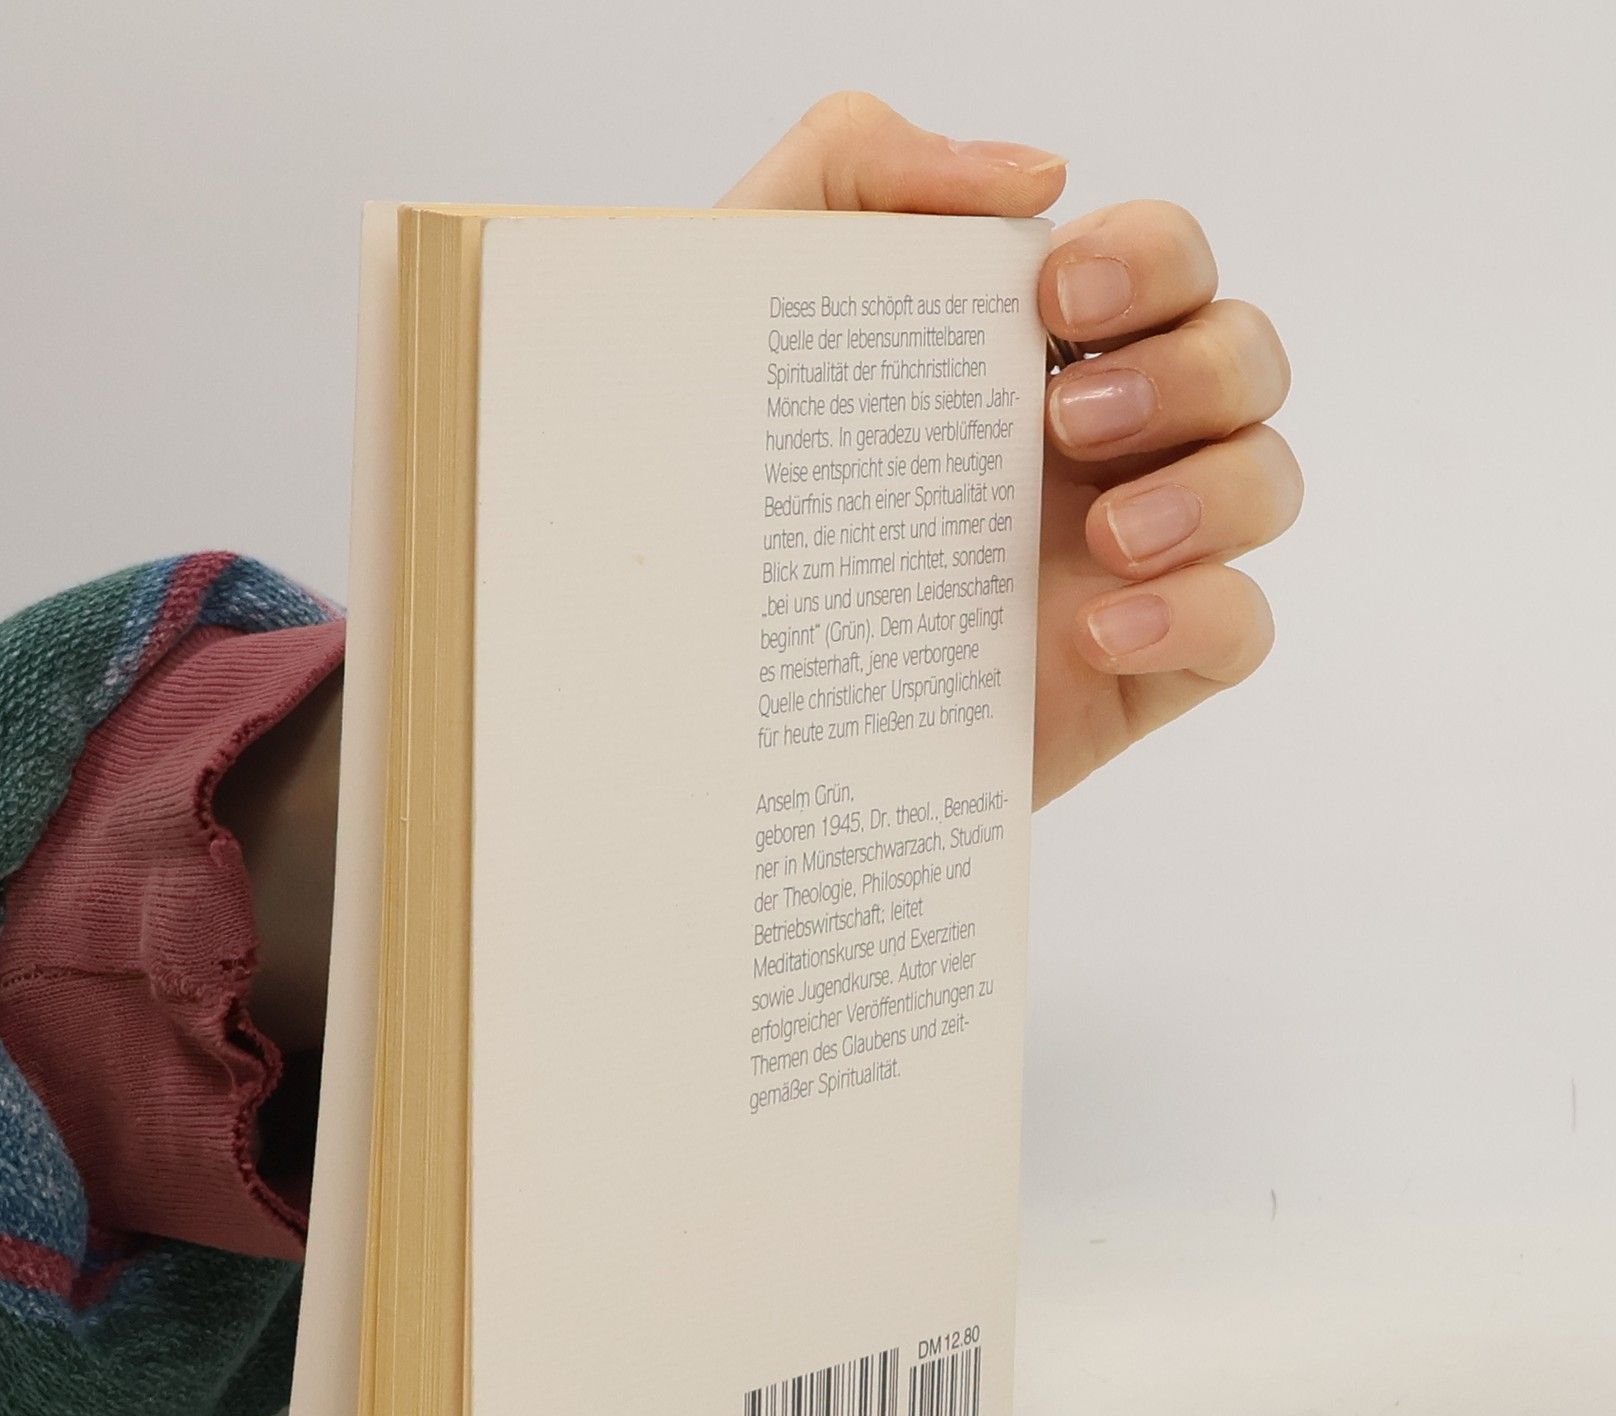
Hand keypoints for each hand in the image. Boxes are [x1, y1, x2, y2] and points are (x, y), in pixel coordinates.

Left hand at [721, 93, 1301, 806]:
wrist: (711, 688)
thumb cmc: (728, 487)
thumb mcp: (751, 296)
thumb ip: (855, 165)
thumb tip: (1034, 175)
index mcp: (1030, 350)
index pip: (1163, 261)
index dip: (1150, 256)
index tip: (1057, 298)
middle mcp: (1096, 442)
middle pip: (1240, 356)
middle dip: (1189, 372)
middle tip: (1069, 422)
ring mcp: (1123, 557)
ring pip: (1265, 481)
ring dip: (1214, 491)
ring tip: (1104, 535)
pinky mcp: (1130, 669)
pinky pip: (1240, 628)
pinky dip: (1199, 615)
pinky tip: (1095, 630)